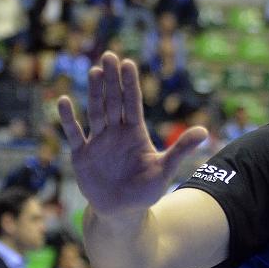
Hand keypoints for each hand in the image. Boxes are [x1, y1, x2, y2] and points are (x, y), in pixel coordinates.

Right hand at [58, 52, 207, 216]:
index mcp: (135, 133)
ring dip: (94, 93)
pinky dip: (68, 120)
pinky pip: (74, 134)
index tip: (128, 63)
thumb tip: (205, 131)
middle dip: (112, 80)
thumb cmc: (146, 191)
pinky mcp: (82, 155)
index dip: (130, 84)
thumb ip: (181, 148)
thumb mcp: (165, 169)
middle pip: (113, 101)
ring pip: (95, 112)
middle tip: (109, 56)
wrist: (122, 211)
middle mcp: (116, 133)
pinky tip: (64, 101)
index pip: (133, 103)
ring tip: (94, 71)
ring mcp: (97, 142)